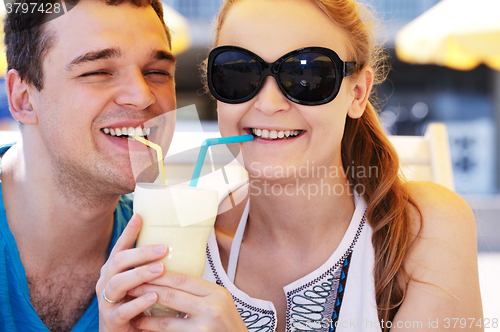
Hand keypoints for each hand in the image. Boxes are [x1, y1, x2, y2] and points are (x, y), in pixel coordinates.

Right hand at [96, 214, 168, 331]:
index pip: (120, 248)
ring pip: (117, 283)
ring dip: (139, 274)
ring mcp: (107, 302)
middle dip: (140, 253)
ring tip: (160, 270)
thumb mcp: (141, 284)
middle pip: (118, 261)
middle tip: (163, 248)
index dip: (128, 232)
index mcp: (114, 271)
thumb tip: (171, 245)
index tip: (139, 216)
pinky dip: (138, 303)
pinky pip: (122, 310)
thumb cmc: (135, 306)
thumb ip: (149, 267)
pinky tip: (153, 297)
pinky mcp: (111, 321)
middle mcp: (106, 283)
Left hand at [128, 271, 247, 330]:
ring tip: (130, 308)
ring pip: (166, 319)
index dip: (159, 274)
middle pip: (171, 294)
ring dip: (144, 313)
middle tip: (129, 286)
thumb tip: (171, 277)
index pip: (182, 278)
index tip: (142, 270)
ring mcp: (204, 327)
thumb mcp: (219, 302)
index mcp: (216, 292)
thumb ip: (200, 292)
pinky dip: (151, 330)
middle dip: (146, 289)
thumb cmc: (226, 325)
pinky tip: (141, 325)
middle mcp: (212, 308)